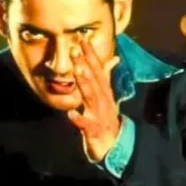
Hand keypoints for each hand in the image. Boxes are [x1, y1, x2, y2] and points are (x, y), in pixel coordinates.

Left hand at [66, 39, 120, 161]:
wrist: (114, 145)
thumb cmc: (106, 119)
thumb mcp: (107, 97)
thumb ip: (106, 78)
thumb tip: (113, 59)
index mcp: (105, 92)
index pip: (99, 70)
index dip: (91, 55)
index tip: (82, 40)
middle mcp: (104, 100)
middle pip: (94, 80)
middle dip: (85, 64)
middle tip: (75, 49)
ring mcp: (100, 115)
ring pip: (92, 97)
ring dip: (85, 84)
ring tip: (77, 70)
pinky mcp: (95, 131)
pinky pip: (86, 125)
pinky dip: (79, 120)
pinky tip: (71, 114)